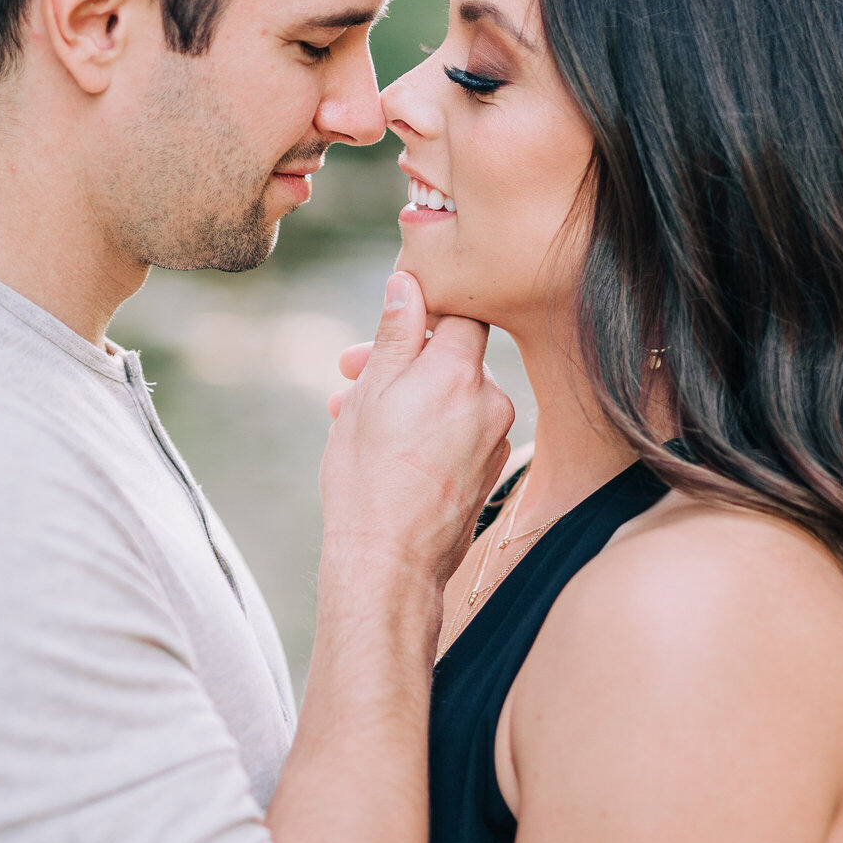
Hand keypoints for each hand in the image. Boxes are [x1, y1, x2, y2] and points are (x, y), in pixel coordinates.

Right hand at [319, 271, 512, 588]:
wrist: (389, 562)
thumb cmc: (369, 474)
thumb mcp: (371, 391)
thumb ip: (396, 331)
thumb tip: (408, 281)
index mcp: (462, 372)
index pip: (461, 314)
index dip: (423, 313)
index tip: (388, 326)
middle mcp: (491, 401)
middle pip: (452, 358)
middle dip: (401, 361)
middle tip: (347, 374)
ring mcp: (495, 440)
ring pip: (451, 398)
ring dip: (408, 399)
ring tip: (354, 418)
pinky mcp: (490, 471)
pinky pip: (459, 433)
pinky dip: (428, 431)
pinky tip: (387, 450)